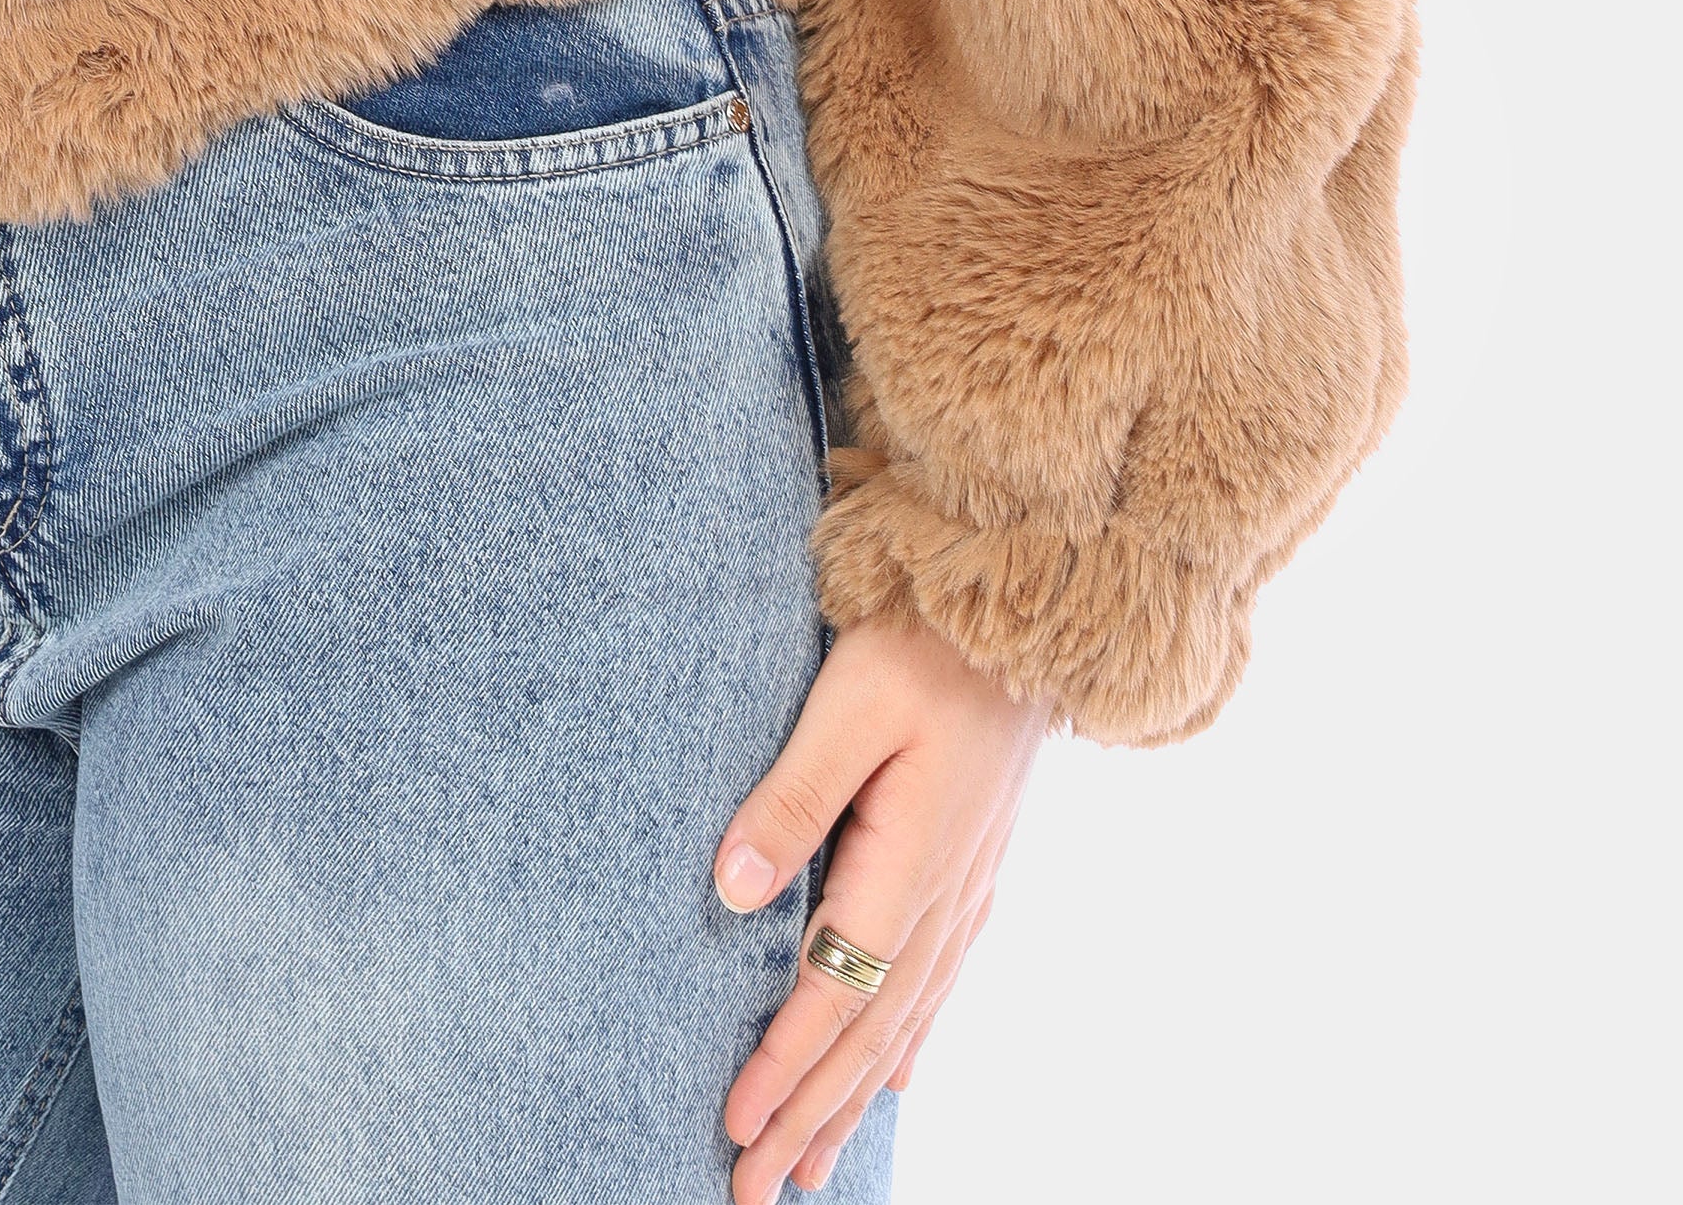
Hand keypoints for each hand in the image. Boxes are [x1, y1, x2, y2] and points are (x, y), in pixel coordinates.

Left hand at [715, 612, 1046, 1195]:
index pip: (831, 993)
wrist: (1028, 614)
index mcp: (907, 866)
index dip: (781, 1067)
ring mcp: (967, 889)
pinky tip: (895, 1079)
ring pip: (903, 1021)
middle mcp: (943, 898)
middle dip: (809, 1115)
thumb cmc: (926, 644)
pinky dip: (909, 1042)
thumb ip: (791, 798)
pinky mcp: (975, 867)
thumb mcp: (847, 704)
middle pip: (867, 1033)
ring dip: (854, 1098)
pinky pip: (938, 983)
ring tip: (812, 1164)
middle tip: (755, 1190)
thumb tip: (733, 890)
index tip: (733, 1128)